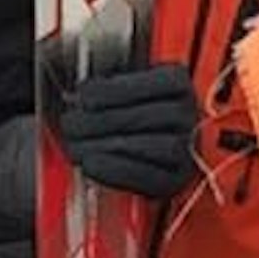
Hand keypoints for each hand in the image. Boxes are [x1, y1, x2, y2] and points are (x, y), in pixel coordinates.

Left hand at [56, 60, 199, 198]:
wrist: (152, 145)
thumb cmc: (131, 108)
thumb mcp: (125, 82)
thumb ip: (108, 79)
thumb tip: (81, 92)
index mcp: (177, 82)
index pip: (150, 84)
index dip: (114, 90)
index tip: (83, 95)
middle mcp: (188, 113)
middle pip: (145, 117)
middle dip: (100, 121)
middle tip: (70, 124)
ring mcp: (186, 148)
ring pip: (148, 146)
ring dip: (105, 147)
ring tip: (76, 146)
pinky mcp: (175, 178)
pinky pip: (146, 177)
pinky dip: (115, 171)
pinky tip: (90, 164)